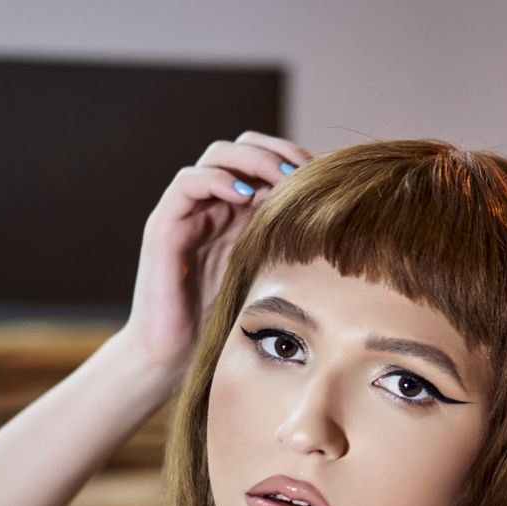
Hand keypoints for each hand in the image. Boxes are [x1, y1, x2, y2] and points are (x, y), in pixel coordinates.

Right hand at [119, 130, 313, 371]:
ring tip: (282, 178)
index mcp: (241, 214)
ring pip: (217, 155)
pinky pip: (188, 183)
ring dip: (254, 159)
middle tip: (306, 172)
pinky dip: (218, 180)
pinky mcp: (164, 226)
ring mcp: (188, 212)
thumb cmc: (226, 325)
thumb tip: (342, 223)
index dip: (296, 160)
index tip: (325, 176)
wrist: (176, 358)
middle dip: (279, 151)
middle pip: (244, 147)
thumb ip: (293, 246)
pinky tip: (246, 194)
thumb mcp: (273, 277)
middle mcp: (214, 205)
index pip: (267, 160)